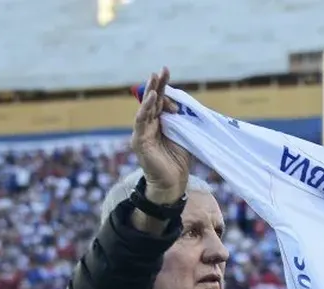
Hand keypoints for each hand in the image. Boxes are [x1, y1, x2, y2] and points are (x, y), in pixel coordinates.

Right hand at [131, 67, 189, 203]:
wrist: (173, 182)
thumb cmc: (178, 160)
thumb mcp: (183, 135)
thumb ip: (180, 120)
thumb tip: (180, 104)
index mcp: (159, 123)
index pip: (160, 101)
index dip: (164, 87)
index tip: (167, 71)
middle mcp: (149, 125)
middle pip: (152, 101)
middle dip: (157, 85)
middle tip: (162, 70)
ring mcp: (142, 133)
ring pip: (145, 108)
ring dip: (150, 92)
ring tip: (154, 78)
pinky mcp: (139, 141)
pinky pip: (141, 121)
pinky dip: (145, 109)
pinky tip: (151, 98)